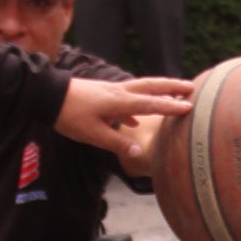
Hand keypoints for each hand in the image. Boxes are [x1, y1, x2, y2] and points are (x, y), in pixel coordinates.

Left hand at [54, 75, 193, 170]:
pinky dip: (138, 103)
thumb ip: (117, 144)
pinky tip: (136, 119)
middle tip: (192, 87)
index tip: (191, 107)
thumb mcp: (93, 134)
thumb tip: (139, 154)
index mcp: (119, 102)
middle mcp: (119, 92)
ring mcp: (111, 90)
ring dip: (159, 91)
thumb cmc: (70, 115)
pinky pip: (127, 96)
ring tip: (173, 96)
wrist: (48, 95)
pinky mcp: (102, 93)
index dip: (171, 107)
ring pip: (141, 88)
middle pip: (151, 86)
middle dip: (172, 87)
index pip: (151, 104)